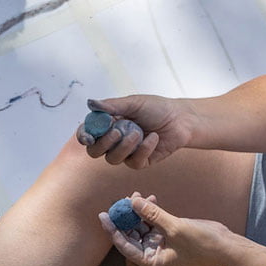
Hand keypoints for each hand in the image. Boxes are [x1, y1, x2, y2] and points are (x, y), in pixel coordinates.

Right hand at [76, 96, 192, 167]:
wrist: (180, 119)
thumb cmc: (156, 108)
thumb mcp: (134, 103)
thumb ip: (112, 106)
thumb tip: (90, 103)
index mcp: (108, 124)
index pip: (88, 133)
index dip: (84, 136)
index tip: (89, 136)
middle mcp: (114, 140)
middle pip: (95, 151)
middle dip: (104, 144)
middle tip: (117, 132)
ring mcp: (126, 152)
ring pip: (113, 159)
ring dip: (125, 146)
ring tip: (139, 132)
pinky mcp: (140, 161)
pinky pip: (134, 163)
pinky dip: (143, 149)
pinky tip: (154, 137)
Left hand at [98, 193, 233, 265]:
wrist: (224, 247)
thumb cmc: (201, 244)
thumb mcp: (174, 228)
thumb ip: (152, 215)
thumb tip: (132, 202)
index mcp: (151, 260)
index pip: (124, 245)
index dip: (112, 229)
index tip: (103, 215)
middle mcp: (153, 253)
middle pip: (131, 234)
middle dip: (125, 217)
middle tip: (120, 200)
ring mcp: (161, 243)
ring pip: (141, 225)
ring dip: (137, 211)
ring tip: (135, 195)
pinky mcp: (169, 233)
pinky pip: (153, 221)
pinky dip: (150, 210)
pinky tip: (150, 198)